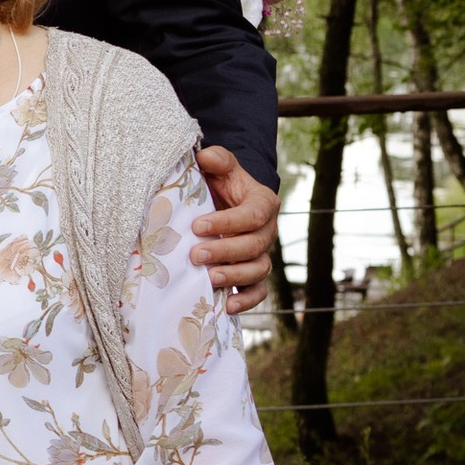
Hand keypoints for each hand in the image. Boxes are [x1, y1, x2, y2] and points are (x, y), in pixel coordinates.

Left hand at [194, 146, 277, 314]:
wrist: (225, 201)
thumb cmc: (221, 183)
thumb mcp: (220, 168)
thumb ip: (217, 159)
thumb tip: (205, 157)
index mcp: (263, 203)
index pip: (252, 215)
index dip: (227, 222)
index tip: (197, 226)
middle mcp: (267, 230)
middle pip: (254, 246)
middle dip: (225, 252)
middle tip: (196, 255)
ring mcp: (263, 254)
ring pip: (258, 270)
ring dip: (235, 276)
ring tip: (210, 279)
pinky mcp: (255, 274)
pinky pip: (259, 291)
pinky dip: (246, 301)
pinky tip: (228, 307)